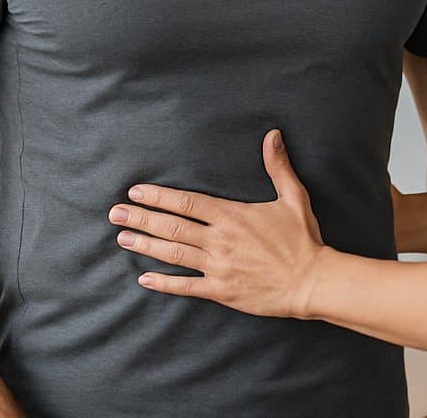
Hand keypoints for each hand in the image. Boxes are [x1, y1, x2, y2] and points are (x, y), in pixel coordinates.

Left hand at [108, 130, 327, 318]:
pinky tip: (145, 279)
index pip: (187, 202)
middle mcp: (219, 240)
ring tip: (123, 238)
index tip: (136, 192)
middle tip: (115, 214)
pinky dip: (164, 283)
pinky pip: (186, 287)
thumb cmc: (302, 238)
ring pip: (173, 254)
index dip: (159, 197)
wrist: (311, 281)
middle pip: (172, 226)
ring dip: (145, 245)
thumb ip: (278, 166)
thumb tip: (272, 135)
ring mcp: (217, 266)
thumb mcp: (293, 197)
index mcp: (232, 215)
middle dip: (141, 219)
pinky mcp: (221, 290)